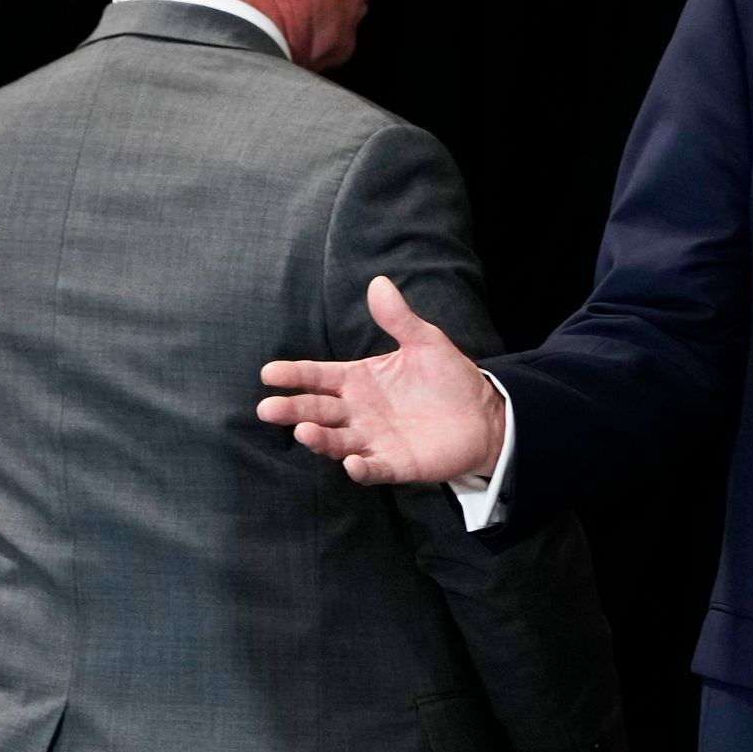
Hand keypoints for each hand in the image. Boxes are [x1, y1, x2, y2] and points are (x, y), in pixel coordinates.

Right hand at [258, 275, 507, 484]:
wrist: (483, 415)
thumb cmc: (447, 378)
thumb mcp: (425, 342)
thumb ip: (398, 318)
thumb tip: (378, 282)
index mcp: (358, 380)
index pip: (318, 376)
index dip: (294, 375)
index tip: (269, 373)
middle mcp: (358, 412)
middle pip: (318, 410)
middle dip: (293, 409)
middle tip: (269, 409)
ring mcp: (374, 439)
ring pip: (337, 441)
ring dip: (320, 438)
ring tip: (304, 431)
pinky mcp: (396, 464)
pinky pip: (374, 469)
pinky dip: (361, 468)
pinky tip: (352, 463)